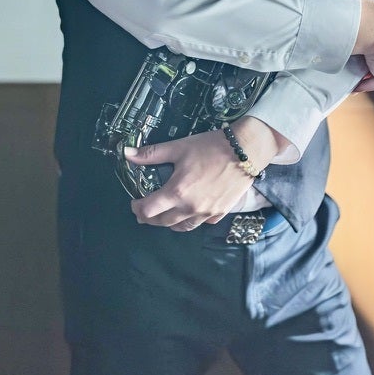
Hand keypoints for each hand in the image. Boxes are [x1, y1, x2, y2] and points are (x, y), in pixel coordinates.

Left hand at [126, 117, 279, 230]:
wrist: (245, 151)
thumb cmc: (211, 147)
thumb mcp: (178, 147)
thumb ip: (151, 154)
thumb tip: (128, 153)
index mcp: (177, 192)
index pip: (149, 210)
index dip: (137, 208)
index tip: (134, 203)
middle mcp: (190, 207)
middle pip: (162, 222)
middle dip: (150, 218)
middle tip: (144, 212)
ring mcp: (206, 213)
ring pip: (182, 227)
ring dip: (169, 223)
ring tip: (164, 215)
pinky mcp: (220, 213)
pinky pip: (201, 223)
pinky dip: (191, 220)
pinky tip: (189, 212)